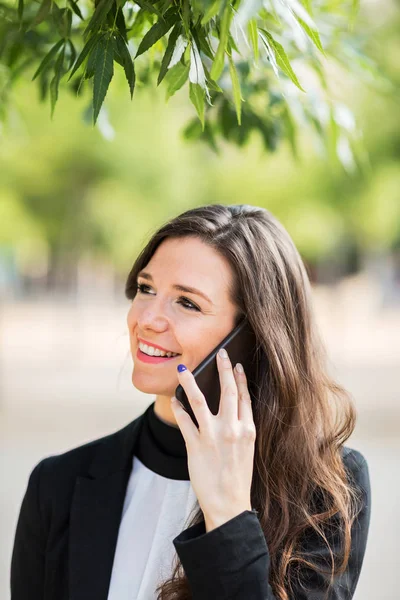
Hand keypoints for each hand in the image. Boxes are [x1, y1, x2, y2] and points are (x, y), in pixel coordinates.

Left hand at [170, 348, 255, 531]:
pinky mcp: (195, 445)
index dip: (240, 379)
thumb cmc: (238, 477)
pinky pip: (184, 420)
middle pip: (227, 391)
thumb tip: (233, 409)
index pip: (245, 397)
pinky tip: (175, 400)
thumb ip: (241, 428)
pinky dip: (178, 408)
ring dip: (190, 382)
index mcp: (248, 430)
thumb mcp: (248, 450)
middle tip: (221, 353)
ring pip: (199, 400)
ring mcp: (212, 436)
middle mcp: (232, 429)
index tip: (237, 365)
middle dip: (224, 369)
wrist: (228, 504)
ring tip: (183, 369)